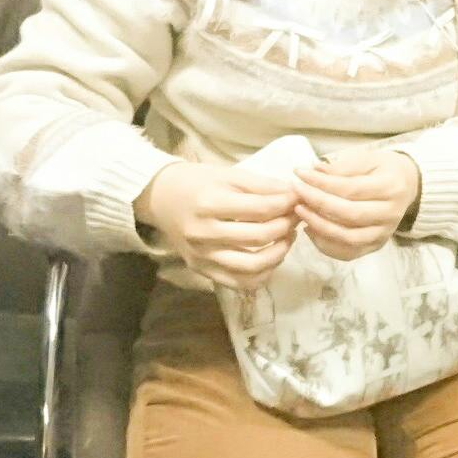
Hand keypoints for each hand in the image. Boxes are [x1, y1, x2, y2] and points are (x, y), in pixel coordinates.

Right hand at [135, 162, 297, 290]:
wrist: (159, 198)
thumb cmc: (196, 182)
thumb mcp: (228, 175)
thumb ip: (262, 185)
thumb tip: (293, 194)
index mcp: (209, 204)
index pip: (260, 209)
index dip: (286, 204)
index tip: (297, 198)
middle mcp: (204, 234)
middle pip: (259, 237)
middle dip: (286, 226)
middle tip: (296, 216)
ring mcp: (202, 257)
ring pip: (252, 266)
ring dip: (279, 253)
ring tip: (287, 237)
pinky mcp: (202, 271)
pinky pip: (239, 283)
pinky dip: (262, 274)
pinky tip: (271, 257)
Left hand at [293, 148, 422, 262]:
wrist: (409, 186)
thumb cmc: (384, 169)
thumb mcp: (367, 159)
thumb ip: (341, 167)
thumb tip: (313, 171)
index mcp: (391, 187)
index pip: (351, 188)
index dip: (322, 183)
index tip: (299, 174)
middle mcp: (391, 214)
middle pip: (349, 214)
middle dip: (317, 204)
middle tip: (296, 193)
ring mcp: (384, 233)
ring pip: (348, 238)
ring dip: (319, 227)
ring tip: (300, 212)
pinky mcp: (376, 246)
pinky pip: (348, 253)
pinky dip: (325, 245)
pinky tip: (311, 229)